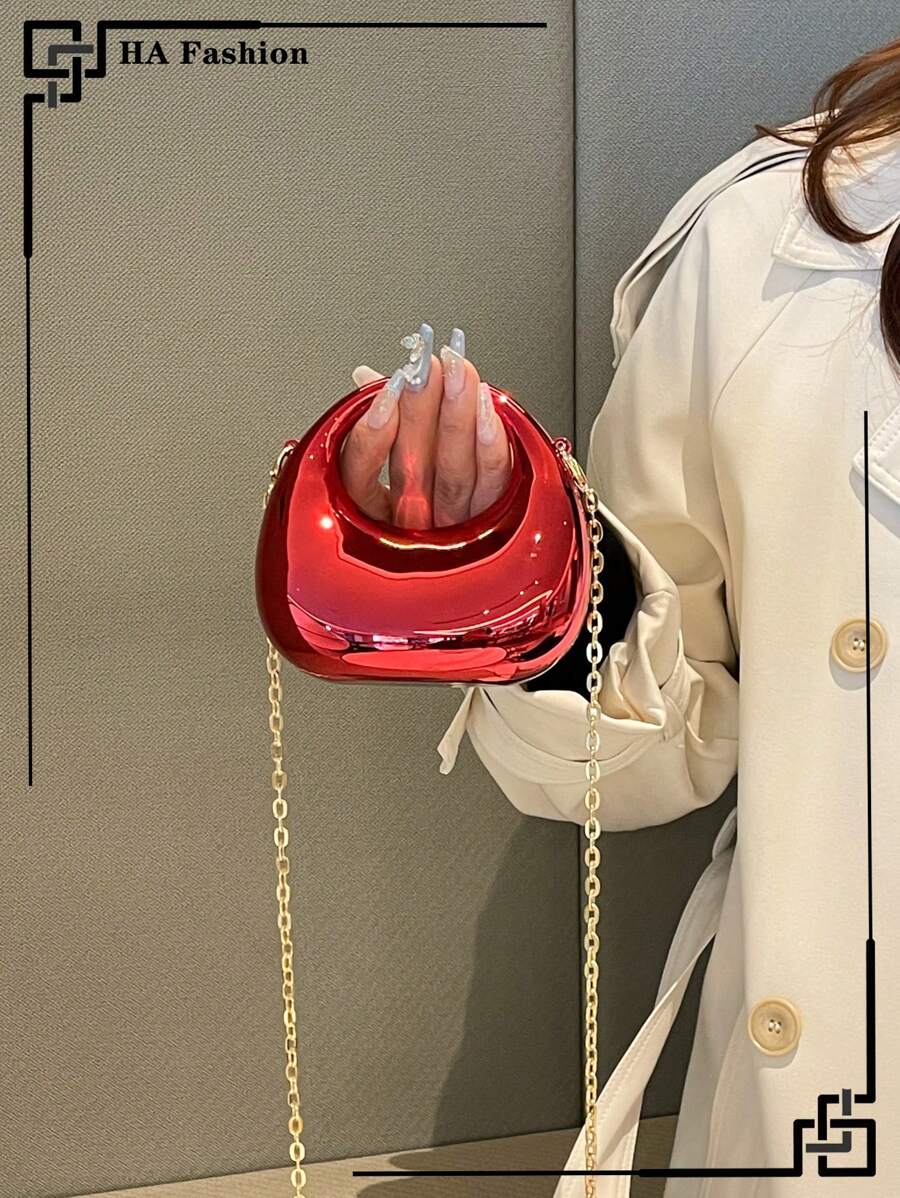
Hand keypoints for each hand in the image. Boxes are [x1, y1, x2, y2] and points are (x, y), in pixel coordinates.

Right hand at [340, 322, 511, 528]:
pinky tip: (488, 408)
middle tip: (425, 366)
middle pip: (412, 466)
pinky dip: (492, 446)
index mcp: (378, 514)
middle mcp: (414, 523)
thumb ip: (380, 421)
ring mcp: (455, 528)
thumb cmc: (422, 515)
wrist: (479, 563)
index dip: (369, 438)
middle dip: (418, 410)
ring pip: (454, 470)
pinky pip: (494, 485)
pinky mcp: (496, 523)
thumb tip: (367, 376)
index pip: (360, 476)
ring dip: (456, 414)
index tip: (383, 394)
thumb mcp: (387, 474)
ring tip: (458, 371)